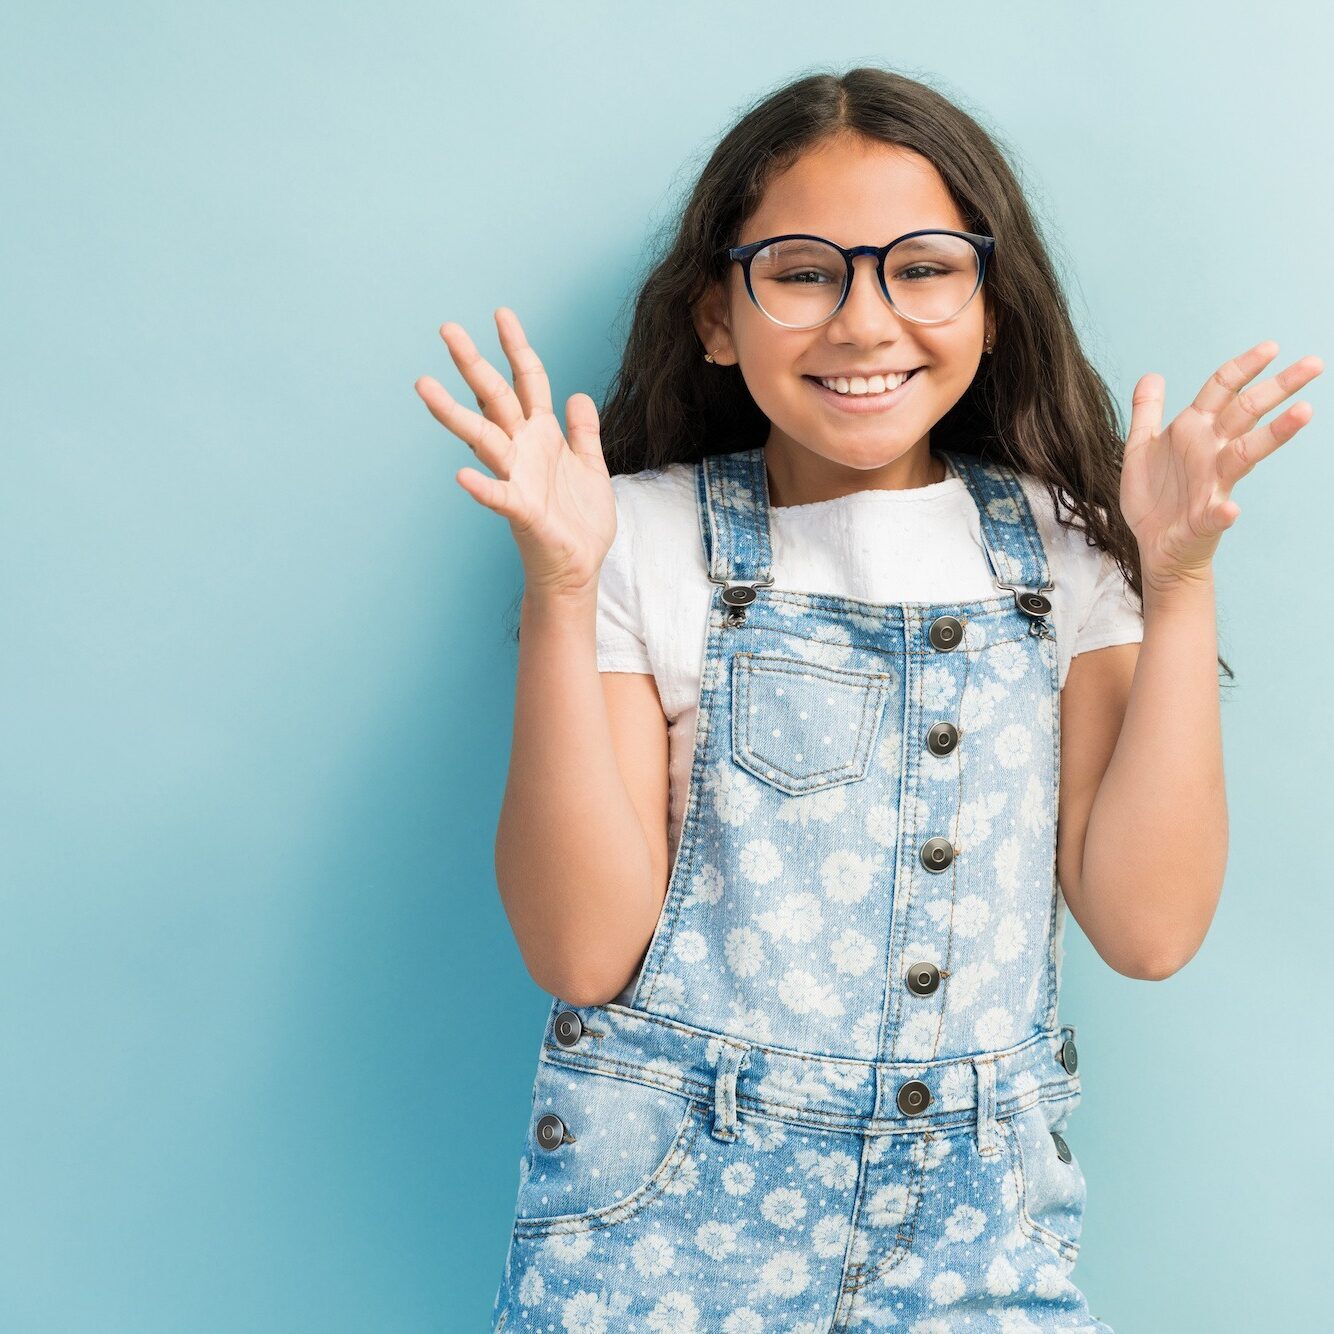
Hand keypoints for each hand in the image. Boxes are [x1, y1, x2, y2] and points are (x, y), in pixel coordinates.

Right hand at [414, 308, 615, 600]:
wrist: (578, 568)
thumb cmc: (580, 522)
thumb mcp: (590, 467)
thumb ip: (583, 432)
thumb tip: (578, 395)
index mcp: (542, 436)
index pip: (528, 381)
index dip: (517, 347)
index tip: (501, 313)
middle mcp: (523, 450)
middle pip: (494, 397)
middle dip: (472, 363)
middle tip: (446, 328)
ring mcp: (517, 478)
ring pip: (482, 438)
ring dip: (453, 413)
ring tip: (423, 386)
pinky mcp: (522, 512)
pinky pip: (497, 496)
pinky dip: (481, 487)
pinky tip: (462, 476)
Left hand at [1121, 340, 1322, 595]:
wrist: (1154, 546)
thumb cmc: (1154, 497)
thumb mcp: (1140, 448)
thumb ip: (1147, 412)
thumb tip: (1152, 375)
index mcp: (1193, 431)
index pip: (1223, 390)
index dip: (1244, 367)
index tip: (1271, 348)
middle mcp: (1209, 452)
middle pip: (1247, 412)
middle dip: (1278, 387)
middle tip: (1314, 364)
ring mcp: (1211, 484)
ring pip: (1246, 454)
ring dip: (1274, 434)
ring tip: (1303, 412)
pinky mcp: (1204, 519)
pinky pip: (1217, 514)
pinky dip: (1224, 511)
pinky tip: (1232, 509)